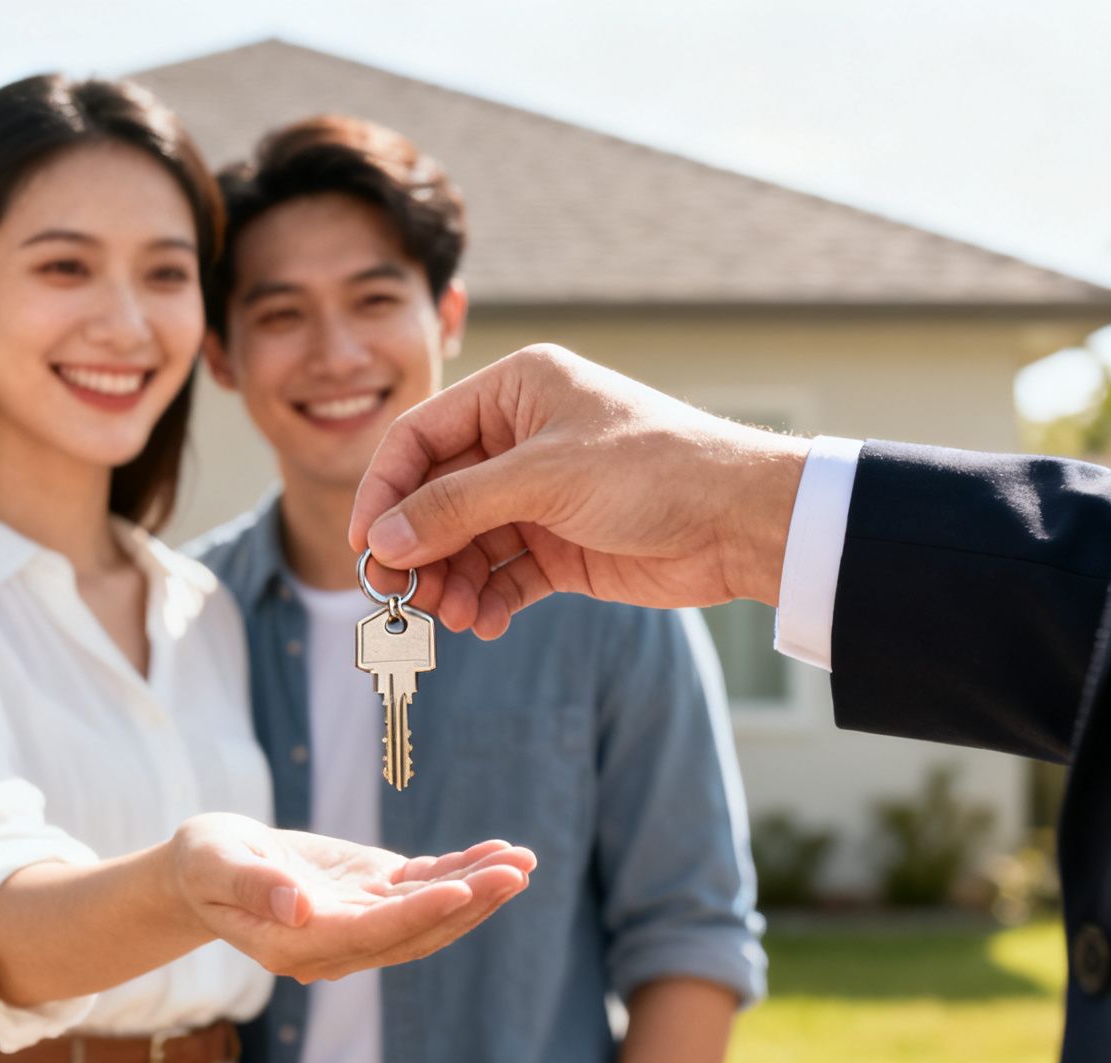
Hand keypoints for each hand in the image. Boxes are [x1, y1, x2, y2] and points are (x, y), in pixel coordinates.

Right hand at [170, 812, 536, 982]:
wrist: (206, 868)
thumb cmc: (204, 864)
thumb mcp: (213, 866)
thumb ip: (252, 886)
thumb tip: (297, 908)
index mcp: (298, 945)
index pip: (370, 934)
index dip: (418, 914)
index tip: (460, 890)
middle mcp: (339, 941)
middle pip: (415, 930)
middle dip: (469, 902)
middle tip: (516, 871)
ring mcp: (360, 918)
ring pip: (430, 910)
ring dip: (479, 888)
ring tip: (523, 861)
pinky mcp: (372, 892)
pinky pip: (424, 885)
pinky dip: (463, 869)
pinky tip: (499, 854)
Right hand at [348, 344, 810, 638]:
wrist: (742, 522)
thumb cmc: (653, 471)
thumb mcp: (543, 479)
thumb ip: (455, 508)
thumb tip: (382, 539)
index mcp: (515, 393)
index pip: (421, 438)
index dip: (386, 490)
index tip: (367, 545)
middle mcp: (520, 439)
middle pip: (436, 497)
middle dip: (418, 548)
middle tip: (402, 596)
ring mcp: (539, 496)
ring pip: (465, 543)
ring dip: (450, 582)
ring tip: (454, 617)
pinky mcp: (560, 547)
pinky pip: (501, 575)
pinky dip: (487, 599)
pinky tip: (486, 622)